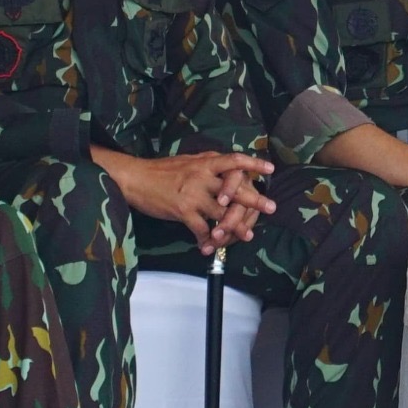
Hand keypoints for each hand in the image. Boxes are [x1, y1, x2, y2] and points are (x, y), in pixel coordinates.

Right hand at [101, 149, 276, 250]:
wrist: (136, 178)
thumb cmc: (161, 170)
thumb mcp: (187, 160)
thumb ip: (207, 163)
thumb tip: (225, 163)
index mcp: (205, 162)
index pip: (234, 160)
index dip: (253, 163)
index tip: (271, 169)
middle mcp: (202, 176)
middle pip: (235, 189)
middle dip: (255, 200)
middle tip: (271, 208)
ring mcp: (193, 194)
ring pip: (222, 213)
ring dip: (235, 228)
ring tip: (246, 237)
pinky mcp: (182, 210)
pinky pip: (201, 229)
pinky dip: (207, 239)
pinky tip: (208, 246)